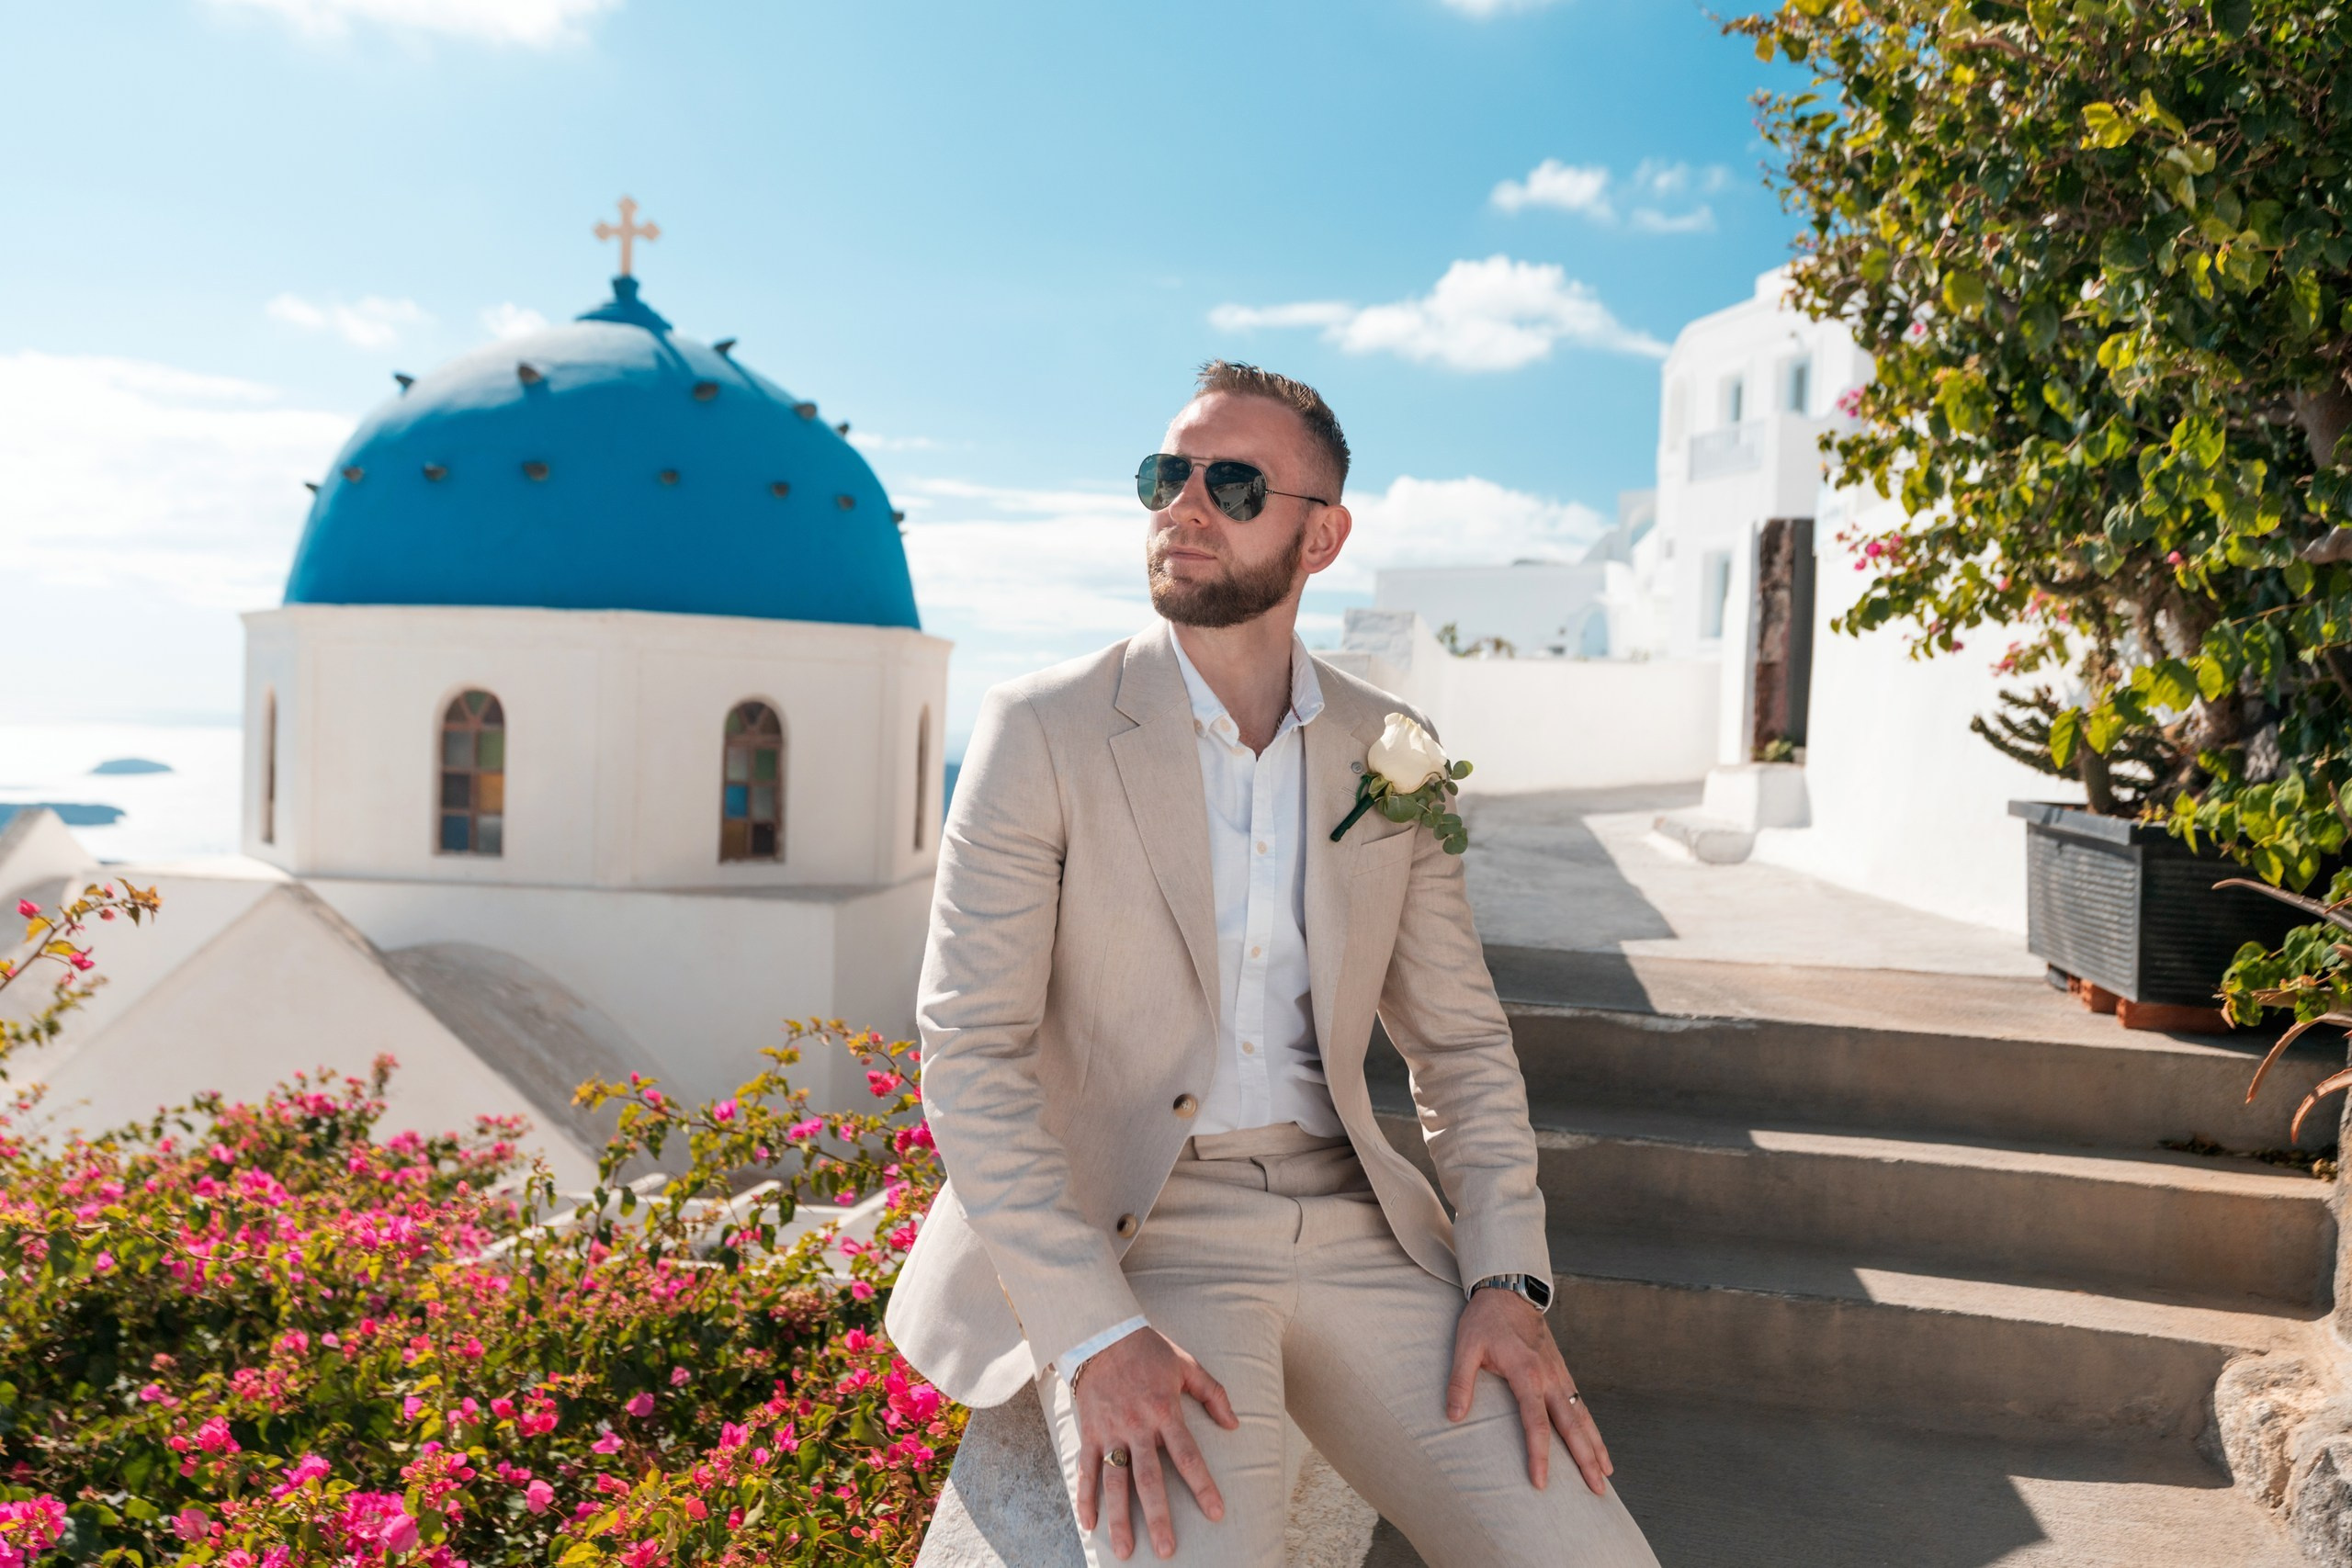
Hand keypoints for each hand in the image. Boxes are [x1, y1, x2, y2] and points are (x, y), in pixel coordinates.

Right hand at [1072, 1327, 1239, 1560]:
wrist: (1101, 1333)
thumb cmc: (1148, 1350)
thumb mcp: (1187, 1365)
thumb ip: (1213, 1394)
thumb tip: (1234, 1424)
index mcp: (1164, 1411)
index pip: (1187, 1455)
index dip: (1202, 1486)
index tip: (1215, 1513)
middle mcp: (1136, 1426)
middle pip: (1148, 1479)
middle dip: (1158, 1516)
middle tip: (1167, 1549)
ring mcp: (1109, 1431)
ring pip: (1114, 1482)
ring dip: (1120, 1518)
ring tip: (1126, 1550)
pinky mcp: (1088, 1432)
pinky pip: (1086, 1469)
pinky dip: (1085, 1497)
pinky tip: (1089, 1524)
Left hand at [1445, 1285, 1611, 1496]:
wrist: (1508, 1290)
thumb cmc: (1485, 1320)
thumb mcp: (1465, 1346)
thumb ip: (1460, 1382)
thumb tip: (1452, 1416)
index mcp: (1526, 1373)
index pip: (1535, 1422)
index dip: (1538, 1454)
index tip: (1540, 1482)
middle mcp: (1549, 1377)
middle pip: (1572, 1425)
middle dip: (1586, 1459)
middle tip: (1598, 1489)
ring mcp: (1559, 1374)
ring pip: (1582, 1416)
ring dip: (1596, 1445)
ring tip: (1607, 1474)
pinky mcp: (1561, 1371)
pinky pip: (1580, 1405)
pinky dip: (1591, 1427)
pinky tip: (1596, 1443)